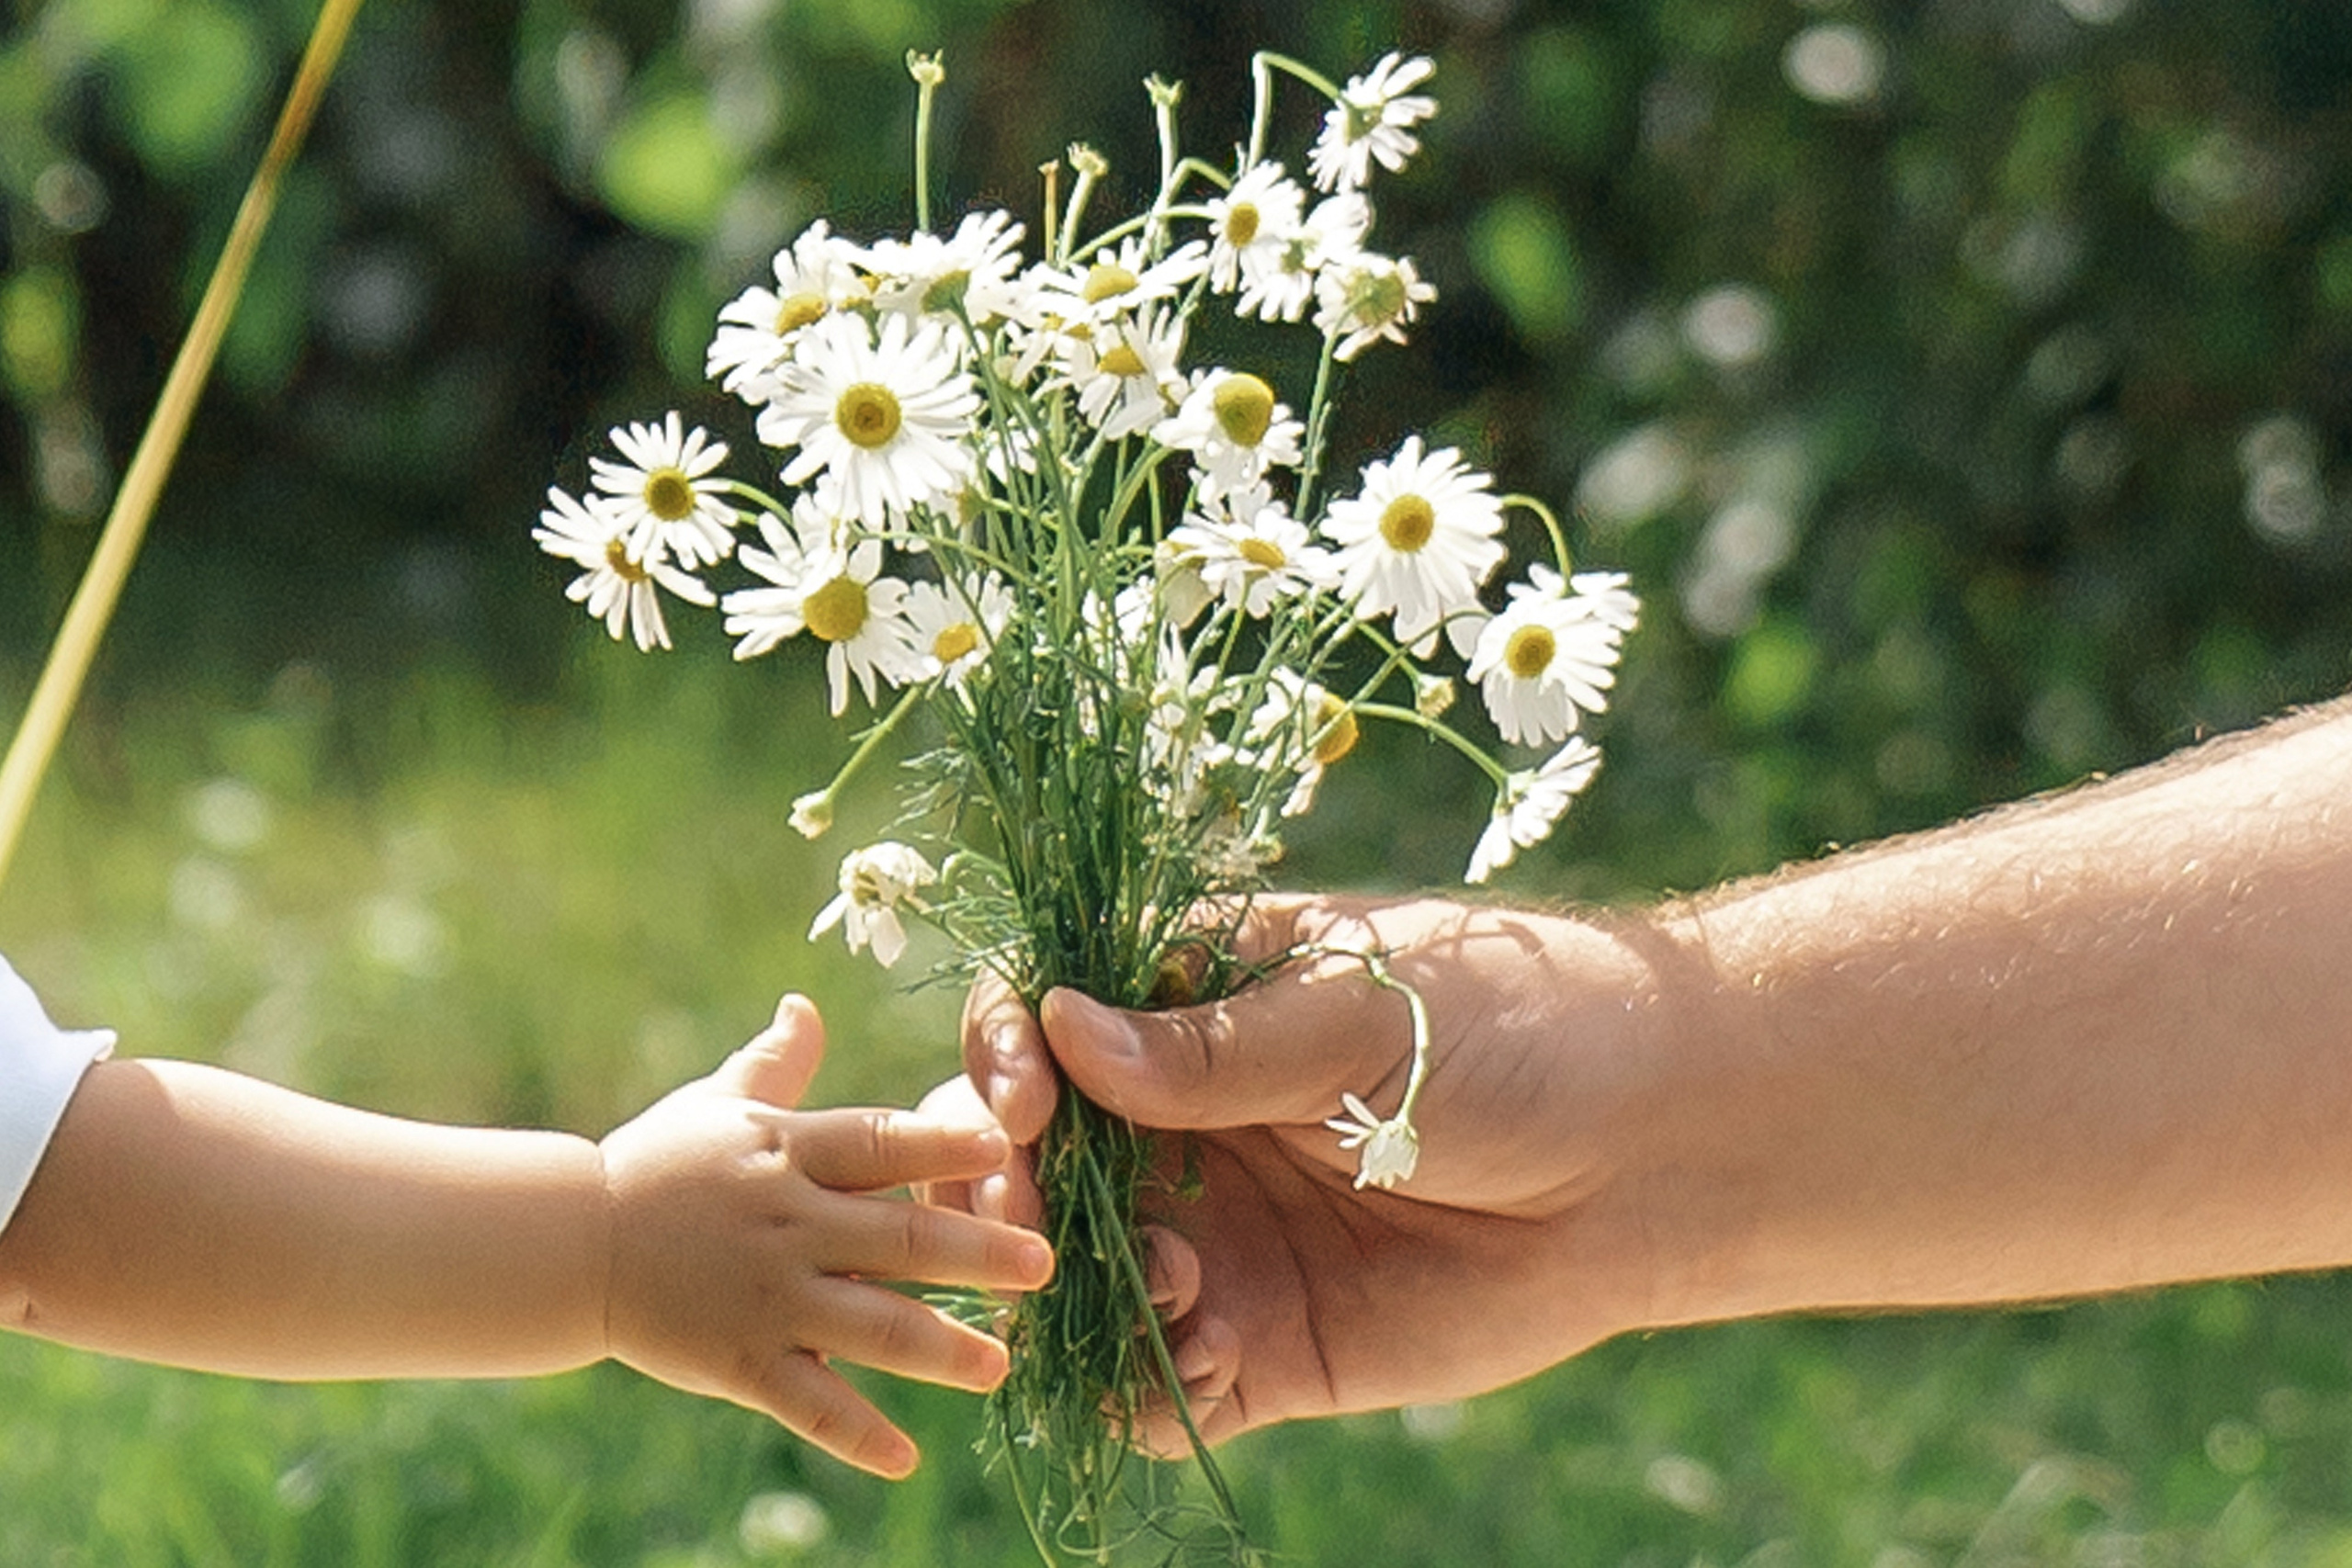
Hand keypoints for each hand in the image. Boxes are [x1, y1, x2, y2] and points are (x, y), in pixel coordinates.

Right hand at [601, 994, 1055, 1477]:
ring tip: (1001, 1367)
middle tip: (1045, 1264)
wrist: (569, 1242)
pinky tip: (907, 1456)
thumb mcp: (716, 1104)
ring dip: (941, 1351)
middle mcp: (788, 1225)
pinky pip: (808, 1403)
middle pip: (898, 1241)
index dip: (942, 1147)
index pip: (878, 1144)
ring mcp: (766, 1298)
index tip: (1005, 1147)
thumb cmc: (657, 1163)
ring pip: (870, 1328)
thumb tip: (804, 1002)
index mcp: (789, 1154)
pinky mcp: (739, 1361)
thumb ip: (776, 1063)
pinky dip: (857, 1434)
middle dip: (978, 1254)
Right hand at [954, 894, 1670, 1446]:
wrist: (1650, 1157)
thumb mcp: (1358, 1015)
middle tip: (1033, 1216)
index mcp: (1192, 1009)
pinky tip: (1211, 1352)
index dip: (1004, 1058)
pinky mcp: (1262, 1342)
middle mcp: (1181, 1124)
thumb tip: (1058, 1028)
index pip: (1043, 1023)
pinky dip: (1144, 1381)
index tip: (1021, 1102)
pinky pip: (1154, 1382)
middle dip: (1009, 1191)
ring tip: (1172, 1283)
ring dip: (1074, 1292)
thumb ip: (1211, 1045)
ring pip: (1075, 1279)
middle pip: (1031, 1161)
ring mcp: (1215, 1235)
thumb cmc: (1515, 1031)